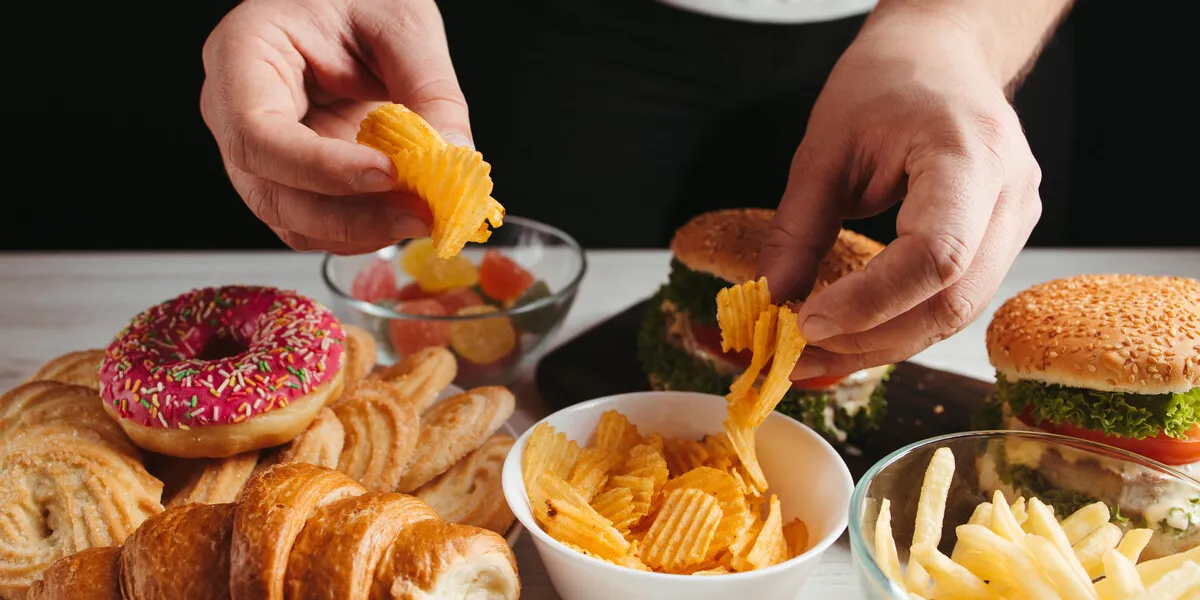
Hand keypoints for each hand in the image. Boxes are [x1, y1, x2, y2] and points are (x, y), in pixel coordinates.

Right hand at [201, 0, 468, 253]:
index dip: (319, 167)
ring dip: (361, 231)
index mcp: (243, 55)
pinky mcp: (298, 178)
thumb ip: (430, 89)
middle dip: (350, 215)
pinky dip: (365, 230)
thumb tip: (454, 156)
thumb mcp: (403, 24)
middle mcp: (237, 110)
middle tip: (420, 213)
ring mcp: (264, 152)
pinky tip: (406, 214)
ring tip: (423, 215)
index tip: (385, 173)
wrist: (357, 1)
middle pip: (270, 192)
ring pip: (293, 220)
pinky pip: (319, 223)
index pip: (256, 132)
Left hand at [757, 16, 1042, 379]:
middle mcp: (1010, 192)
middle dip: (872, 339)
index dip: (870, 302)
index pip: (934, 255)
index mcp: (970, 154)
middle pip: (952, 300)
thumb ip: (799, 227)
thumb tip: (771, 298)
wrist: (940, 56)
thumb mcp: (825, 147)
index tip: (805, 322)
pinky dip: (902, 325)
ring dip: (884, 344)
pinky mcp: (1003, 240)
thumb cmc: (887, 83)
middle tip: (801, 355)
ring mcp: (1017, 219)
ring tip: (817, 355)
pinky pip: (956, 300)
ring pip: (958, 313)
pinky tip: (853, 336)